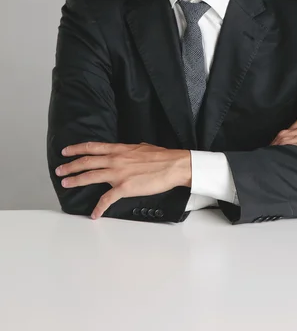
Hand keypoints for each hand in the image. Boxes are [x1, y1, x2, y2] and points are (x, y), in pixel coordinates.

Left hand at [55, 142, 191, 218]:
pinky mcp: (124, 188)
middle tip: (60, 170)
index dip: (77, 149)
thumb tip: (129, 150)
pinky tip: (94, 213)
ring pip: (91, 176)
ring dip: (76, 180)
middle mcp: (115, 160)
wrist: (173, 166)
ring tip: (66, 184)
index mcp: (119, 149)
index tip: (66, 151)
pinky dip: (99, 208)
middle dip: (70, 166)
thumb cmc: (161, 157)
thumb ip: (131, 150)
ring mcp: (118, 173)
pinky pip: (107, 199)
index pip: (93, 147)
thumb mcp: (142, 147)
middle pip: (86, 162)